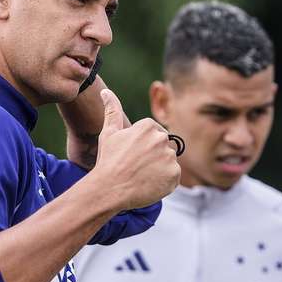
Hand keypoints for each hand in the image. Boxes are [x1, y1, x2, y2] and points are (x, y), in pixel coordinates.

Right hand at [93, 89, 179, 209]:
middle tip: (136, 167)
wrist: (110, 189)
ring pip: (167, 161)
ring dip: (158, 168)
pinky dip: (164, 181)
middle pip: (161, 146)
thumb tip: (106, 91)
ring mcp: (169, 157)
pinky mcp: (175, 175)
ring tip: (141, 176)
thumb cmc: (108, 161)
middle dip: (152, 155)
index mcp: (147, 126)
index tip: (132, 155)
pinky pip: (173, 176)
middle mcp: (161, 139)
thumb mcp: (108, 133)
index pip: (153, 133)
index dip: (142, 145)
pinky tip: (149, 184)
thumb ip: (112, 110)